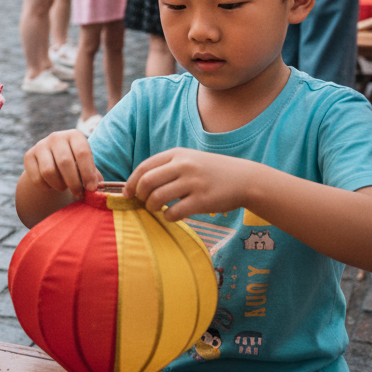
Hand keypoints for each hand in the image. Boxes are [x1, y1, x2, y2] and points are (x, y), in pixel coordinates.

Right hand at [21, 130, 101, 197]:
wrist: (52, 161)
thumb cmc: (75, 164)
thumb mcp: (86, 165)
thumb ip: (93, 175)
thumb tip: (96, 188)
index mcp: (74, 135)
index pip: (82, 153)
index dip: (88, 173)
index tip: (91, 189)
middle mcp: (56, 137)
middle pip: (65, 162)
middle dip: (74, 183)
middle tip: (78, 193)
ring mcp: (40, 145)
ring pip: (49, 172)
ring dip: (59, 185)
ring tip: (64, 187)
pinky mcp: (28, 155)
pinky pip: (37, 178)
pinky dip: (46, 187)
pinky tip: (51, 185)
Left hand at [124, 148, 250, 220]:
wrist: (244, 179)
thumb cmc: (211, 171)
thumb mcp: (189, 160)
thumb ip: (166, 167)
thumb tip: (138, 184)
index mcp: (177, 154)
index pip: (144, 167)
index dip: (131, 182)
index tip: (127, 194)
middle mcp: (184, 166)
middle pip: (147, 182)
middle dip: (140, 196)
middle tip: (143, 203)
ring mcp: (194, 182)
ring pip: (158, 197)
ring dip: (152, 207)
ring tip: (156, 210)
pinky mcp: (203, 200)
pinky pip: (175, 212)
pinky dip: (168, 217)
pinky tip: (171, 216)